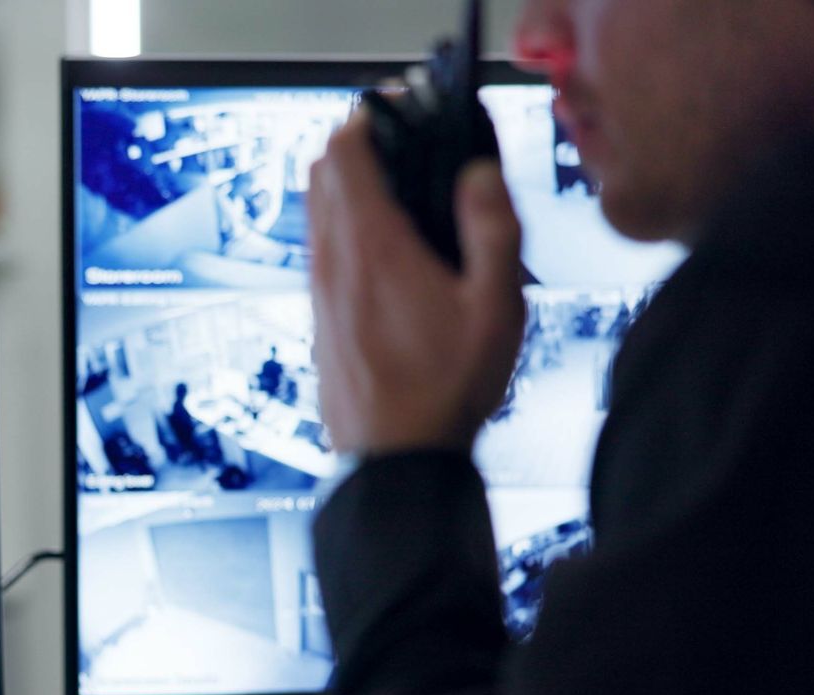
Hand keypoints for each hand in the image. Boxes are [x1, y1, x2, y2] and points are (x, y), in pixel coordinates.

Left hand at [308, 113, 526, 455]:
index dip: (370, 120)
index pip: (344, 153)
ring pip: (317, 212)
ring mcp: (319, 291)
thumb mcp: (496, 308)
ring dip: (350, 189)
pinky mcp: (318, 317)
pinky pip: (321, 250)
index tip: (400, 114)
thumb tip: (479, 175)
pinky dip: (346, 230)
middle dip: (358, 147)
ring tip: (403, 196)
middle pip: (321, 173)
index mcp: (373, 249)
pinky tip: (391, 253)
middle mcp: (333, 264)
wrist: (395, 461)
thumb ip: (492, 229)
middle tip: (403, 148)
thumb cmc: (442, 393)